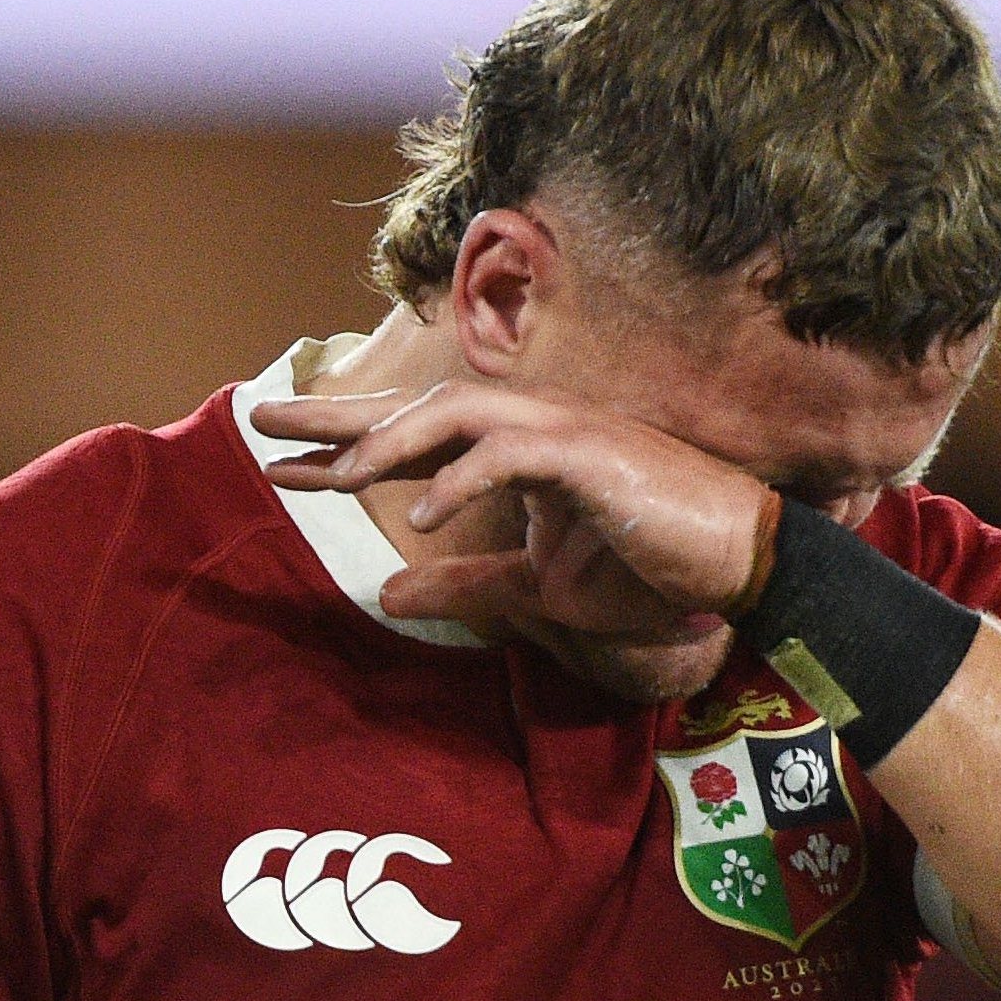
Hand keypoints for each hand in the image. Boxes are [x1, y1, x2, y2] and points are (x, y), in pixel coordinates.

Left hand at [251, 381, 770, 636]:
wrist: (737, 564)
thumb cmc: (646, 569)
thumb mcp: (539, 588)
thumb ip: (468, 584)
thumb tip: (387, 592)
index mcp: (514, 454)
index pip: (416, 442)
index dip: (345, 448)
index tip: (280, 464)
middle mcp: (530, 428)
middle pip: (419, 409)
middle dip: (341, 417)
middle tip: (263, 423)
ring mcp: (561, 432)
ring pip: (458, 414)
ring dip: (393, 443)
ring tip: (336, 481)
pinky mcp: (590, 454)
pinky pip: (512, 454)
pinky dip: (464, 478)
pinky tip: (423, 515)